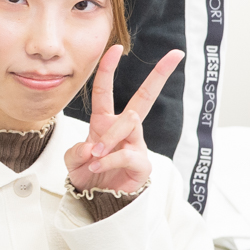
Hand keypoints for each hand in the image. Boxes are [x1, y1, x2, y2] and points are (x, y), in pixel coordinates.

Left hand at [64, 46, 186, 195]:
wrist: (97, 201)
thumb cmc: (88, 174)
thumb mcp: (74, 161)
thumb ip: (77, 152)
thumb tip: (92, 149)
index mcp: (105, 122)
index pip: (106, 90)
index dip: (108, 68)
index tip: (116, 48)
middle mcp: (125, 129)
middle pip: (144, 97)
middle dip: (159, 75)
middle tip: (176, 55)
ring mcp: (136, 145)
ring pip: (129, 123)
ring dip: (108, 138)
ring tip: (95, 156)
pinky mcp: (142, 164)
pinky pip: (127, 154)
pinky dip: (109, 160)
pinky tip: (98, 166)